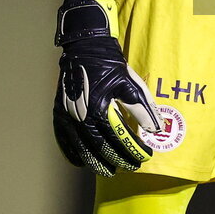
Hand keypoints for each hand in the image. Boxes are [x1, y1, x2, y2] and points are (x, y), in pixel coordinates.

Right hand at [53, 0, 162, 175]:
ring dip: (97, 162)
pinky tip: (82, 161)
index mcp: (99, 110)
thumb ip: (142, 107)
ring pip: (82, 150)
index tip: (145, 156)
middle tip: (132, 166)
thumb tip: (155, 128)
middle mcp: (81, 118)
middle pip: (101, 149)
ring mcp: (68, 117)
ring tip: (109, 169)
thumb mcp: (130, 82)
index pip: (120, 140)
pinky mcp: (59, 113)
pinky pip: (64, 141)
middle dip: (118, 159)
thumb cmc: (108, 62)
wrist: (84, 45)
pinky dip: (74, 154)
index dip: (134, 151)